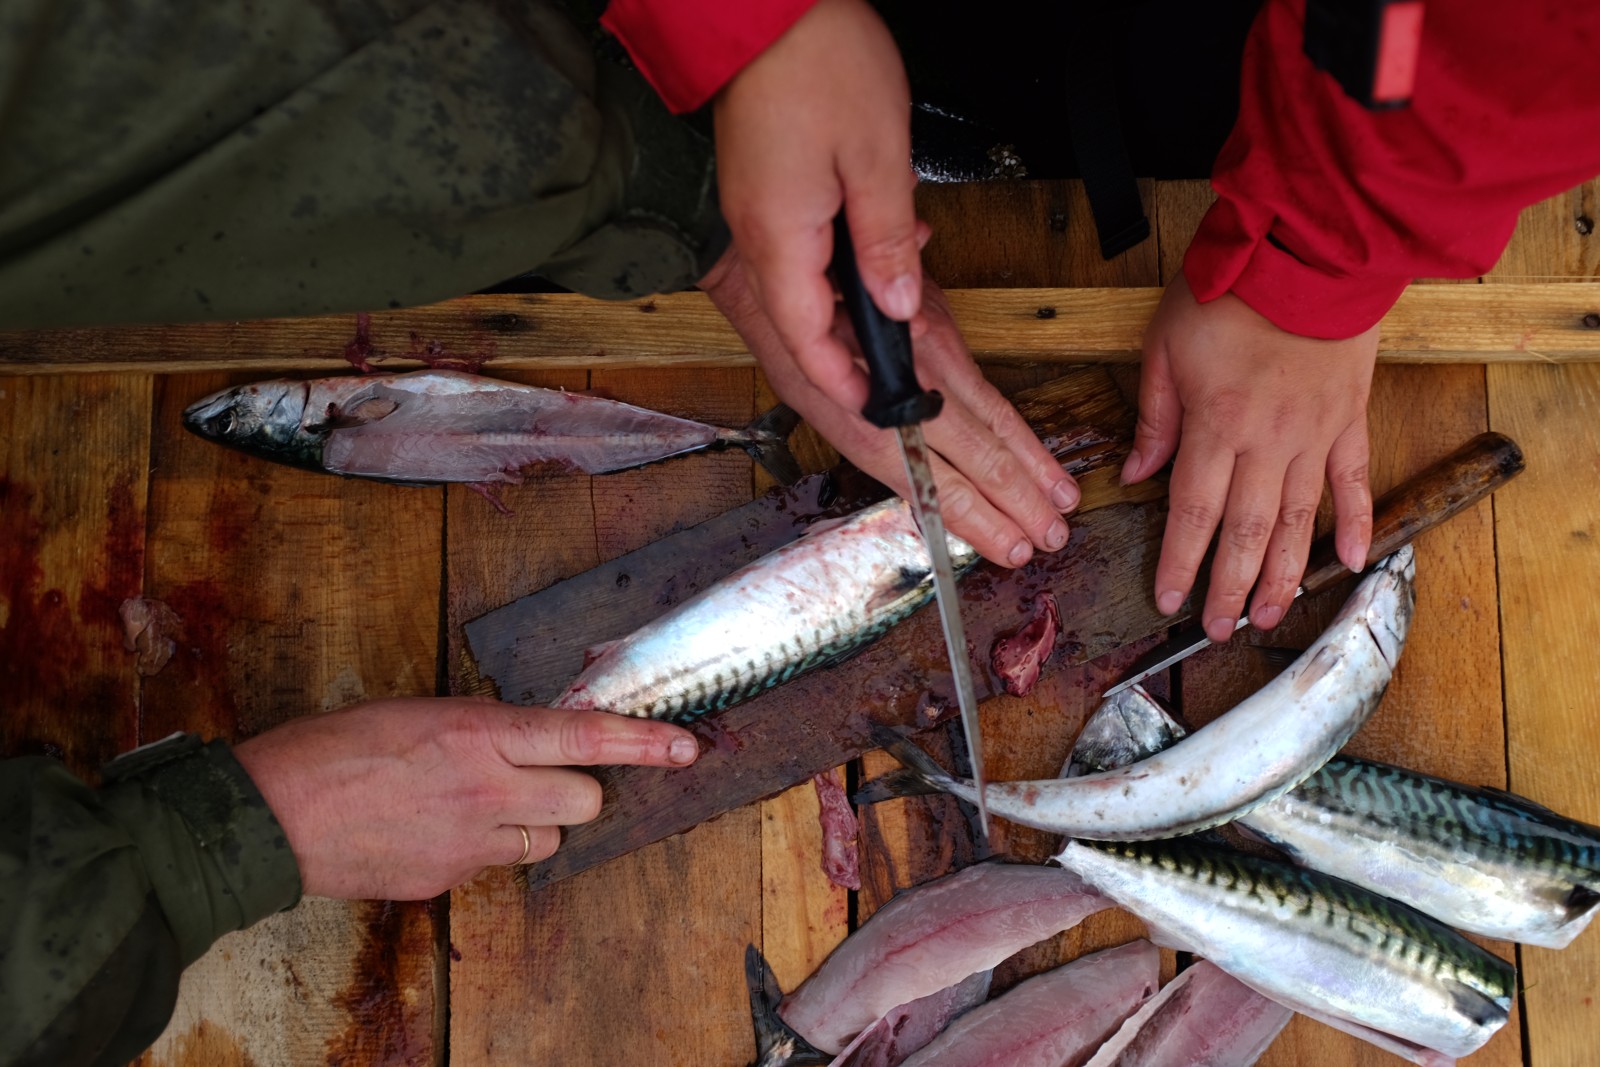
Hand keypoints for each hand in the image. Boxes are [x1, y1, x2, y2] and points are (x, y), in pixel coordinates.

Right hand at [232, 697, 698, 898]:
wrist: (270, 816)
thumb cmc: (336, 748)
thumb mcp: (421, 711)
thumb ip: (486, 728)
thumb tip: (528, 738)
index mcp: (480, 733)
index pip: (586, 736)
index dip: (645, 742)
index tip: (686, 746)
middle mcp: (487, 790)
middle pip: (586, 802)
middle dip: (577, 791)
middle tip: (542, 779)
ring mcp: (470, 844)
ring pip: (549, 842)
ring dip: (533, 824)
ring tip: (479, 805)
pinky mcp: (448, 881)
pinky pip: (495, 866)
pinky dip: (483, 850)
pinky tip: (436, 831)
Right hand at [700, 245, 1078, 567]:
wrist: (722, 258)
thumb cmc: (787, 238)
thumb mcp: (844, 224)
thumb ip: (893, 247)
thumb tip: (918, 238)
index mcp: (879, 356)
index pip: (964, 420)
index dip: (1011, 463)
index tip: (1050, 494)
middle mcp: (871, 391)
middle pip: (954, 457)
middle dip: (1005, 500)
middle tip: (1049, 538)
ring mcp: (857, 404)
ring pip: (926, 469)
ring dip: (977, 506)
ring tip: (1019, 543)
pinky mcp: (843, 408)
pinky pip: (894, 463)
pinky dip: (931, 494)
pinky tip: (961, 518)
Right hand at [713, 0, 919, 416]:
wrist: (760, 3)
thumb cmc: (815, 58)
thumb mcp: (877, 154)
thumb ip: (888, 241)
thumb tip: (901, 307)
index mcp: (780, 237)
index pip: (808, 340)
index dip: (844, 382)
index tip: (880, 405)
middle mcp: (759, 236)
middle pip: (802, 327)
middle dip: (852, 358)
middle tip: (902, 371)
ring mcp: (758, 216)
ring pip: (803, 293)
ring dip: (852, 313)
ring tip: (903, 316)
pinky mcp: (766, 194)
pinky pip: (800, 256)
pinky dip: (841, 271)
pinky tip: (884, 252)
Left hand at [1124, 275, 1377, 642]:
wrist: (1309, 249)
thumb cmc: (1229, 291)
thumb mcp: (1164, 345)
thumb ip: (1154, 417)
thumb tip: (1135, 475)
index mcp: (1215, 425)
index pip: (1192, 513)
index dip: (1181, 563)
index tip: (1170, 599)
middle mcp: (1267, 441)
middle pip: (1245, 532)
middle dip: (1229, 587)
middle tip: (1220, 630)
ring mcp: (1314, 434)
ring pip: (1297, 521)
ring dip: (1282, 574)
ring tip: (1268, 615)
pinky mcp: (1351, 419)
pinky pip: (1355, 481)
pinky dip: (1356, 523)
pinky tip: (1349, 561)